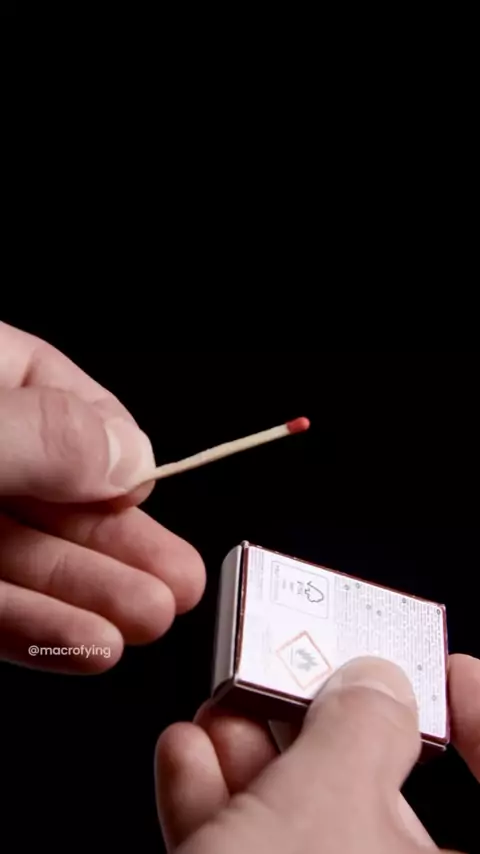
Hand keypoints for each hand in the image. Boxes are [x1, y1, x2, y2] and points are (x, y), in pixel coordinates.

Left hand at [0, 322, 204, 672]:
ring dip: (93, 593)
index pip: (57, 393)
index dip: (112, 446)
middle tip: (182, 579)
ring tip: (152, 618)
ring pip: (25, 555)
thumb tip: (130, 458)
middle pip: (55, 489)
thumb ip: (45, 433)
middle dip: (123, 542)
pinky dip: (37, 630)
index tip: (149, 488)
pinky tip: (87, 646)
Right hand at [155, 654, 478, 852]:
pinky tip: (187, 760)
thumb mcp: (326, 806)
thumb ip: (359, 729)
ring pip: (304, 825)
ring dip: (253, 757)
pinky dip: (217, 809)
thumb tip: (374, 684)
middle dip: (321, 724)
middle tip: (294, 673)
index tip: (453, 670)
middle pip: (382, 795)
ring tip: (223, 707)